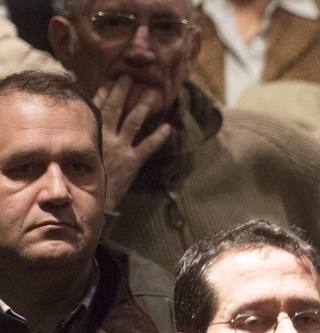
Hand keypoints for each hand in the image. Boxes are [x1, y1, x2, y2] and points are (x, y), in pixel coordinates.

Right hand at [94, 75, 171, 212]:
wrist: (93, 200)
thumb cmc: (84, 176)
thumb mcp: (82, 151)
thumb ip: (87, 135)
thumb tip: (89, 121)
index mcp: (91, 134)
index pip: (98, 108)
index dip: (105, 92)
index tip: (112, 78)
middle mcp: (105, 138)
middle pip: (115, 110)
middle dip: (122, 92)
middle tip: (130, 77)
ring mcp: (120, 149)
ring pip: (132, 123)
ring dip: (143, 108)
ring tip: (153, 95)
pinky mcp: (133, 162)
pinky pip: (148, 147)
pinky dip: (158, 137)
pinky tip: (168, 127)